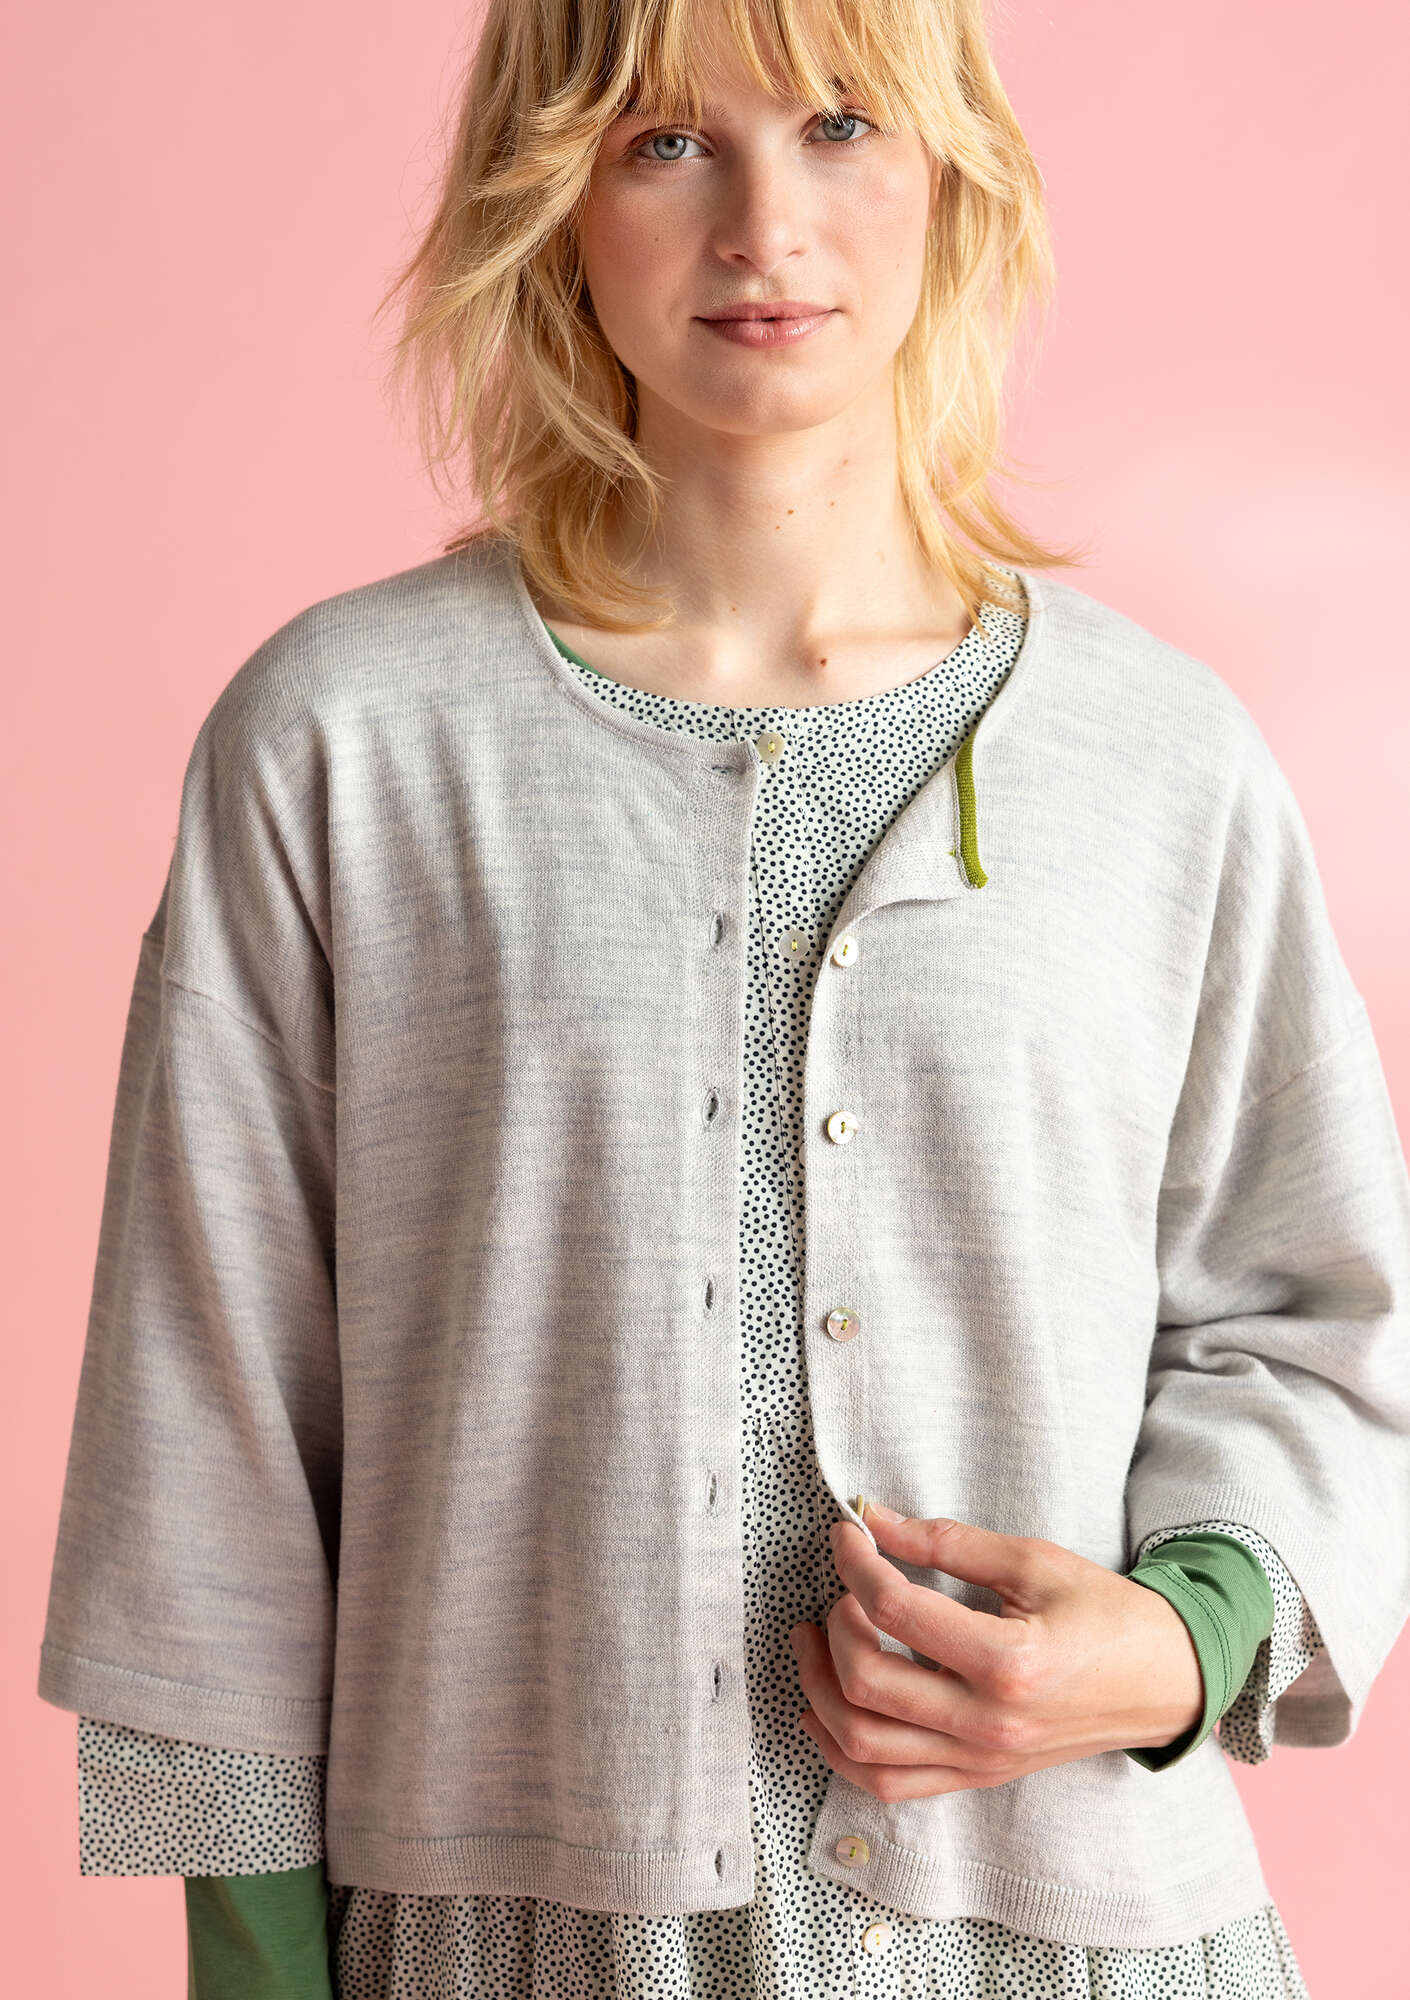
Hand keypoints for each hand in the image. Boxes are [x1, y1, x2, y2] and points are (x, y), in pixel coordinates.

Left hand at [787, 1507, 1204, 1801]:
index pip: (897, 1610)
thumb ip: (948, 1540)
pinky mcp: (978, 1776)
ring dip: (819, 1691)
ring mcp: (980, 1759)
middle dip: (832, 1627)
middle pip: (867, 1683)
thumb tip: (877, 1520)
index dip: (857, 1564)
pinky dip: (842, 1752)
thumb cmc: (1106, 1614)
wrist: (1164, 1681)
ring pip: (864, 1746)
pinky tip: (824, 1711)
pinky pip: (889, 1783)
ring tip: (811, 1644)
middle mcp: (988, 1723)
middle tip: (838, 1589)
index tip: (848, 1534)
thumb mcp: (1033, 1561)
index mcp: (1007, 1662)